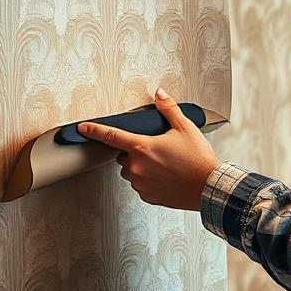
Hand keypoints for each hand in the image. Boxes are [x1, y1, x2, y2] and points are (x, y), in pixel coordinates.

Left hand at [77, 88, 221, 210]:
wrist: (207, 187)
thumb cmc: (198, 159)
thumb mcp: (185, 128)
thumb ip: (169, 109)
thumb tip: (159, 94)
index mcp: (142, 147)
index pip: (111, 136)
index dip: (94, 130)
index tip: (82, 127)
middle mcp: (137, 167)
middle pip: (123, 155)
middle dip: (134, 151)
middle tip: (155, 149)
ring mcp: (140, 184)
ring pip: (131, 171)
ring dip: (140, 166)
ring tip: (163, 164)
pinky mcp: (147, 196)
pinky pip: (140, 185)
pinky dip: (148, 180)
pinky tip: (165, 176)